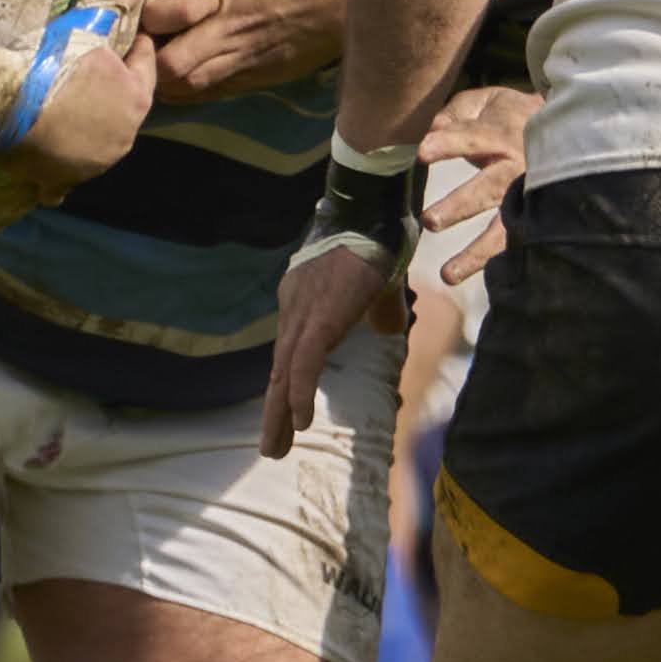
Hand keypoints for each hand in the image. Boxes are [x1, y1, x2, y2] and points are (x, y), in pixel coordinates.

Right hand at [4, 29, 156, 198]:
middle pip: (123, 106)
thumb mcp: (86, 22)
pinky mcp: (61, 180)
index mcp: (136, 99)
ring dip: (88, 126)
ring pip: (97, 141)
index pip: (145, 65)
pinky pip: (63, 178)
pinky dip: (58, 170)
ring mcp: (93, 164)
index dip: (135, 47)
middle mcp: (123, 138)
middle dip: (112, 90)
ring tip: (66, 107)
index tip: (128, 37)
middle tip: (91, 71)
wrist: (3, 101)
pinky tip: (48, 160)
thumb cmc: (50, 61)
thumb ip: (115, 1)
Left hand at [140, 0, 350, 103]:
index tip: (146, 2)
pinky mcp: (261, 76)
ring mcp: (245, 59)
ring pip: (187, 87)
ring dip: (164, 77)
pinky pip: (213, 94)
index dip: (145, 14)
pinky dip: (191, 90)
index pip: (165, 16)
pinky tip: (186, 71)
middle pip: (168, 65)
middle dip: (145, 57)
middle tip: (142, 39)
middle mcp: (228, 31)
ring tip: (160, 56)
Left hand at [262, 240, 400, 459]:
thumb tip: (390, 329)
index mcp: (302, 300)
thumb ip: (378, 311)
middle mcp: (294, 307)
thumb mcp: (375, 287)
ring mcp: (302, 312)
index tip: (284, 413)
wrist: (373, 213)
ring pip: (283, 372)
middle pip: (279, 367)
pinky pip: (303, 364)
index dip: (286, 383)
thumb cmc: (378, 241)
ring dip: (278, 413)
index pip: (289, 350)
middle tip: (270, 447)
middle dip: (274, 410)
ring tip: (276, 448)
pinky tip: (299, 423)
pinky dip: (299, 393)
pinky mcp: (318, 318)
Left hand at [417, 84, 542, 283]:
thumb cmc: (514, 117)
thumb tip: (432, 129)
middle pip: (489, 188)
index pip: (472, 137)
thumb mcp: (488, 102)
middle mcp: (517, 168)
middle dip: (460, 205)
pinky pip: (521, 245)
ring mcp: (528, 197)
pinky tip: (487, 287)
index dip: (448, 144)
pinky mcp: (535, 219)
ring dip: (477, 253)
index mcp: (501, 135)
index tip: (422, 152)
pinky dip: (504, 266)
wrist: (570, 129)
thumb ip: (458, 113)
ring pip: (506, 227)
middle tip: (430, 222)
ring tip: (448, 274)